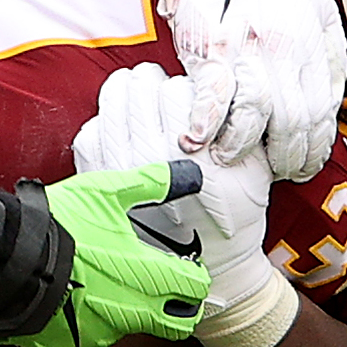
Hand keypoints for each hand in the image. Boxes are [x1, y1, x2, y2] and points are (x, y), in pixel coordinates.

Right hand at [0, 162, 209, 346]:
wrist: (6, 259)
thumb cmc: (57, 225)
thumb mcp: (105, 193)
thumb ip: (149, 185)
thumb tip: (188, 175)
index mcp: (148, 277)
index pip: (196, 289)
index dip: (194, 277)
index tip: (184, 269)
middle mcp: (131, 313)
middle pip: (176, 324)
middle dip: (175, 308)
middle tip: (161, 289)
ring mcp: (99, 335)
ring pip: (127, 329)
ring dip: (122, 312)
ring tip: (97, 284)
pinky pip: (84, 339)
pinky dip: (81, 324)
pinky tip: (67, 300)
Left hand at [76, 64, 281, 315]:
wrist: (204, 262)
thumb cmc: (233, 213)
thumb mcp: (253, 168)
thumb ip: (243, 124)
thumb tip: (218, 85)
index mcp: (188, 153)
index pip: (175, 91)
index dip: (183, 88)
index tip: (187, 96)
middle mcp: (150, 158)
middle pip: (140, 87)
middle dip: (153, 84)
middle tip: (161, 92)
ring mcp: (117, 167)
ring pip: (113, 100)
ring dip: (128, 95)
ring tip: (142, 103)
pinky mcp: (96, 178)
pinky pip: (93, 131)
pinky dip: (106, 126)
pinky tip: (123, 135)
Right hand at [128, 0, 346, 180]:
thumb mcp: (318, 7)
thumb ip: (331, 52)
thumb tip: (338, 97)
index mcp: (310, 43)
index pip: (322, 111)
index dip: (315, 147)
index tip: (304, 162)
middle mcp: (283, 49)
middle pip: (294, 121)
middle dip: (288, 158)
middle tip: (277, 171)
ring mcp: (246, 49)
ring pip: (257, 115)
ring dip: (246, 148)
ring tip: (236, 159)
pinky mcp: (210, 48)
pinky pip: (212, 96)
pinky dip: (206, 124)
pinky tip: (199, 140)